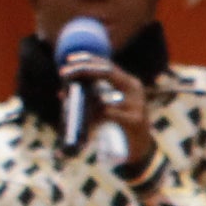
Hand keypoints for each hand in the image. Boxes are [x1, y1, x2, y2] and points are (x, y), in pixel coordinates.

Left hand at [65, 55, 153, 173]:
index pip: (107, 65)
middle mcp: (134, 88)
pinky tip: (87, 120)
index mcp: (128, 82)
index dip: (88, 59)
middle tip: (62, 73)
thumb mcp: (106, 107)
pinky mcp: (135, 120)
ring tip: (68, 100)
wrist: (142, 145)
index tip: (69, 59)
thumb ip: (90, 98)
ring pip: (105, 94)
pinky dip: (96, 115)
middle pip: (107, 72)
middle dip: (82, 70)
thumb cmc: (122, 123)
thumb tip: (63, 93)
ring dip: (83, 99)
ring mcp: (137, 103)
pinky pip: (111, 114)